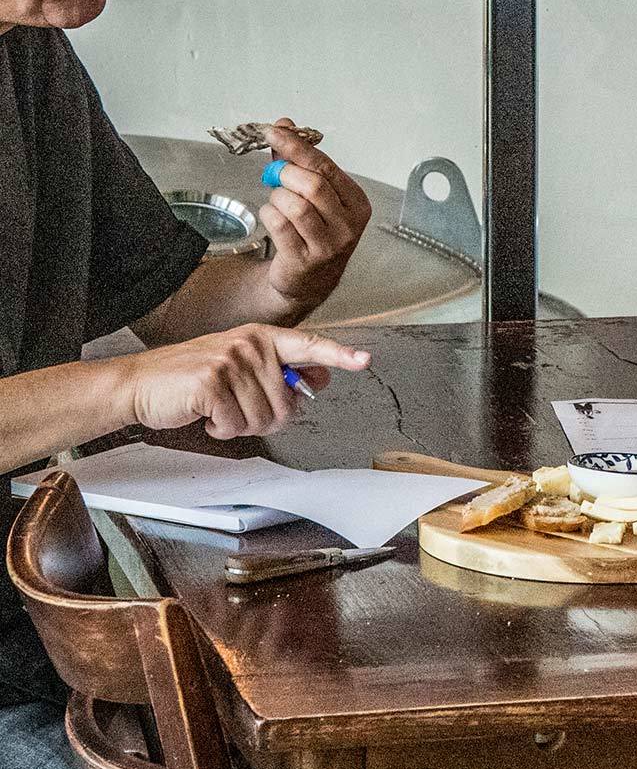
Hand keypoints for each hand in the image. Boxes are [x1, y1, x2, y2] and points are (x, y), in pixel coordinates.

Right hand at [118, 324, 370, 439]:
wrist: (140, 384)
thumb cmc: (192, 379)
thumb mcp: (240, 367)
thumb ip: (279, 372)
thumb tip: (320, 378)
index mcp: (262, 338)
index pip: (309, 346)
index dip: (338, 355)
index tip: (364, 360)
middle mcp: (250, 345)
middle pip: (287, 404)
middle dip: (265, 419)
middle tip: (238, 410)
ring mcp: (231, 361)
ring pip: (264, 418)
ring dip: (241, 426)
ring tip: (219, 410)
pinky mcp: (212, 382)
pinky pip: (236, 425)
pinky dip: (221, 430)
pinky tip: (206, 415)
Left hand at [259, 119, 371, 311]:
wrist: (309, 279)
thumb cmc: (313, 231)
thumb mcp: (314, 196)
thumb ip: (299, 161)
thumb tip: (285, 125)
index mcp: (357, 203)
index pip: (326, 166)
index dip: (296, 146)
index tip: (274, 131)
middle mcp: (349, 224)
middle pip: (313, 184)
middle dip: (285, 173)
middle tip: (274, 174)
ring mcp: (329, 245)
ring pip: (295, 205)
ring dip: (277, 197)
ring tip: (278, 201)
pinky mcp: (305, 259)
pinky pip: (279, 225)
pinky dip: (269, 214)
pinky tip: (274, 217)